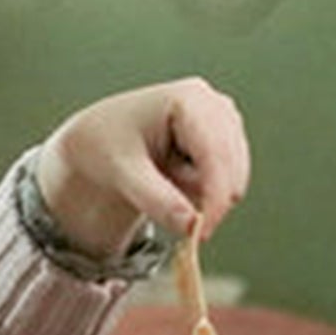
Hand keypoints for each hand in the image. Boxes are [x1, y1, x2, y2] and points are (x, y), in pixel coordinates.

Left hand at [33, 78, 248, 265]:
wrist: (102, 138)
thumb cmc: (107, 146)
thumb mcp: (123, 174)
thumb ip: (156, 199)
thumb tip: (191, 226)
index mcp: (189, 99)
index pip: (216, 153)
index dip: (215, 197)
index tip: (201, 235)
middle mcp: (214, 104)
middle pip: (232, 167)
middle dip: (210, 203)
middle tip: (182, 230)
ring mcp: (223, 121)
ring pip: (233, 179)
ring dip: (203, 196)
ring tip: (164, 185)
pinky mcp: (225, 140)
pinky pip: (227, 182)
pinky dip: (204, 193)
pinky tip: (175, 180)